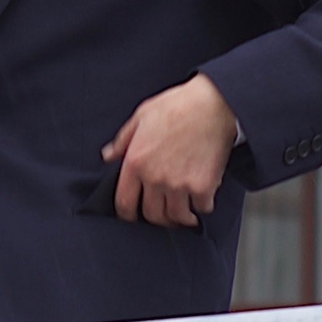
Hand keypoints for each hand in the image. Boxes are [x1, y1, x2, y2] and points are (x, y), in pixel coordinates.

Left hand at [103, 75, 237, 227]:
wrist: (212, 103)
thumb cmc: (177, 105)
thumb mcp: (141, 117)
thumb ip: (123, 140)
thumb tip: (109, 155)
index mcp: (136, 163)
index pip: (124, 202)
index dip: (128, 214)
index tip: (133, 216)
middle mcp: (155, 178)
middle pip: (152, 215)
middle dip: (157, 218)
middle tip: (163, 214)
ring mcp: (179, 184)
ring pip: (177, 217)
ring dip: (180, 217)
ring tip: (184, 215)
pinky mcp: (203, 186)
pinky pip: (202, 207)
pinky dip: (202, 206)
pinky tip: (202, 200)